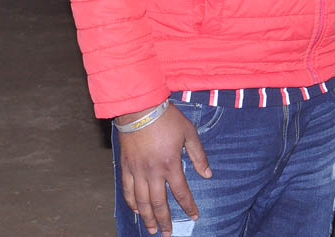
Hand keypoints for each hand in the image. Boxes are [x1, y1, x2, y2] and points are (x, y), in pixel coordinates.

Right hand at [117, 104, 211, 235]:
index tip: (194, 216)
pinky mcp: (126, 167)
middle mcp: (153, 172)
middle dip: (164, 220)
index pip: (181, 192)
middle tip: (167, 233)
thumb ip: (199, 156)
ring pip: (141, 201)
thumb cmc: (167, 119)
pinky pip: (127, 190)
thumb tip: (207, 175)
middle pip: (159, 203)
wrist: (140, 109)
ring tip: (152, 229)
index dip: (188, 207)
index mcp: (171, 164)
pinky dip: (131, 203)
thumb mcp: (189, 133)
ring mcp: (137, 171)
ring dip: (147, 217)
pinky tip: (136, 210)